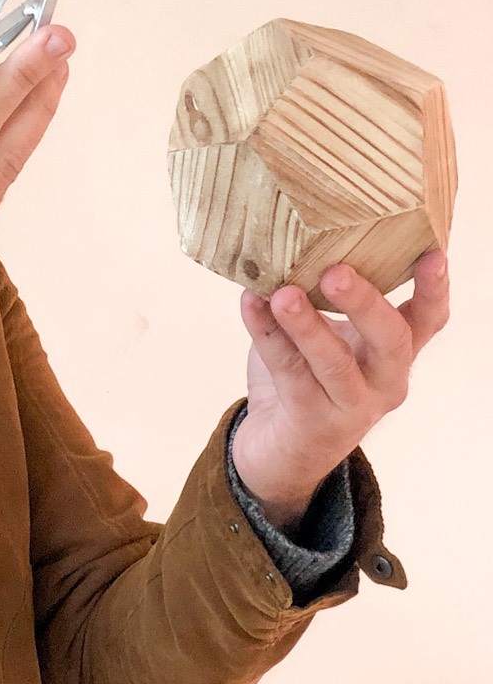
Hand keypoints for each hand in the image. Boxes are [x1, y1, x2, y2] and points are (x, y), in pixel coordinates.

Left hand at [231, 251, 449, 530]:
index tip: (432, 253)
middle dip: (366, 303)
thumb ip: (317, 296)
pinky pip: (288, 374)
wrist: (277, 447)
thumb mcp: (322, 333)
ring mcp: (351, 405)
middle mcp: (383, 381)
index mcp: (392, 353)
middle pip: (392, 341)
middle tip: (336, 271)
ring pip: (335, 363)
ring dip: (308, 324)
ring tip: (283, 293)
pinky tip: (250, 305)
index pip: (427, 320)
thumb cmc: (302, 375)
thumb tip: (288, 236)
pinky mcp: (312, 421)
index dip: (434, 289)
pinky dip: (266, 335)